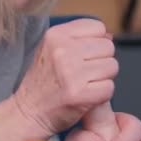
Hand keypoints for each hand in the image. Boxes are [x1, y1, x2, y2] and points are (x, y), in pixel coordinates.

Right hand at [13, 19, 117, 136]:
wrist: (27, 113)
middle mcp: (62, 50)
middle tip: (84, 74)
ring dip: (104, 78)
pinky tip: (86, 97)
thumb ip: (80, 39)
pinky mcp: (80, 94)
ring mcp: (71, 73)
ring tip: (85, 84)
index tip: (83, 56)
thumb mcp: (53, 50)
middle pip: (108, 47)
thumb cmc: (44, 82)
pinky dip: (102, 95)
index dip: (96, 43)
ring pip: (112, 66)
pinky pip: (110, 87)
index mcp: (55, 35)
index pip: (98, 27)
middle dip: (102, 61)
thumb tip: (110, 35)